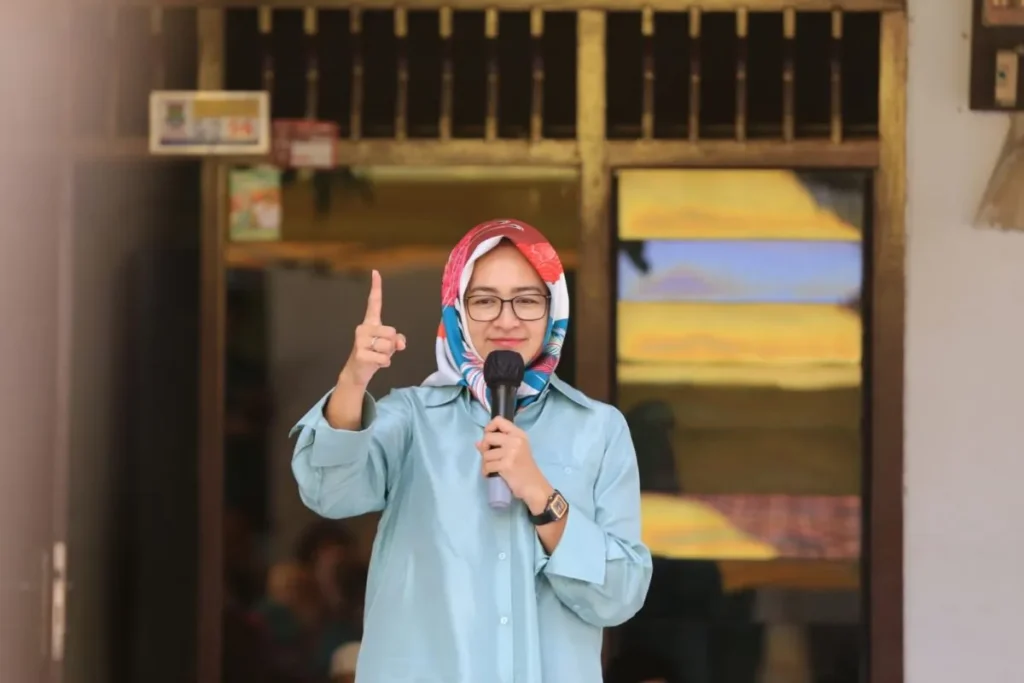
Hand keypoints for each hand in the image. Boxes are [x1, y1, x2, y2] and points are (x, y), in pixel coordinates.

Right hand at [340, 269, 406, 387]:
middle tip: (381, 350)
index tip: (375, 272)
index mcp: (371, 322)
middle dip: (391, 345)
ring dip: (387, 355)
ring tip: (377, 356)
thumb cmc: (375, 354)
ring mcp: (360, 340)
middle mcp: (363, 328)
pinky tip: (376, 364)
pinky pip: (384, 358)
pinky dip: (384, 363)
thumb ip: (398, 340)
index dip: (376, 287)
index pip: (374, 302)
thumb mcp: (389, 345)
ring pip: (388, 346)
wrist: (358, 371)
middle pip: (391, 332)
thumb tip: (400, 343)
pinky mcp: (360, 354)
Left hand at [477, 417, 553, 513]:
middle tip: (491, 457)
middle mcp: (515, 440)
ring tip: (493, 467)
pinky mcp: (505, 465)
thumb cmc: (525, 468)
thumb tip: (477, 443)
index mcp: (519, 434)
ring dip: (486, 463)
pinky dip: (486, 471)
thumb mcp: (516, 451)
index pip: (499, 420)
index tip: (489, 439)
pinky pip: (487, 465)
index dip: (489, 428)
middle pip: (488, 437)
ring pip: (485, 454)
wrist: (534, 486)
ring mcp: (510, 452)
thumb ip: (499, 444)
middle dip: (485, 448)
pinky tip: (491, 474)